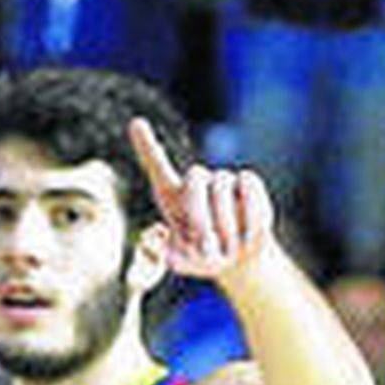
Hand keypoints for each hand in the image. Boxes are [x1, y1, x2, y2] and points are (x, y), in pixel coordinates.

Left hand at [130, 115, 273, 280]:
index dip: (147, 145)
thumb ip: (160, 253)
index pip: (156, 165)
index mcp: (170, 196)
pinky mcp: (247, 183)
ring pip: (223, 183)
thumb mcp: (178, 261)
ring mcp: (220, 182)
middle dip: (200, 209)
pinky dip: (249, 212)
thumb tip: (155, 233)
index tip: (136, 123)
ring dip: (225, 221)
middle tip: (203, 240)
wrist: (236, 260)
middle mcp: (194, 183)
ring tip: (225, 246)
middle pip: (195, 175)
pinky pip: (249, 184)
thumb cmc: (200, 257)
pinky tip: (246, 233)